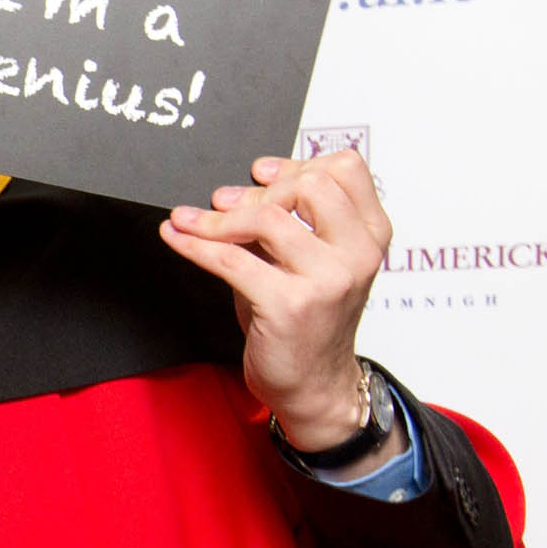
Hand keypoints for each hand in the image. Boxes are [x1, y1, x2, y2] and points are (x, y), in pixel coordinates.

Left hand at [159, 150, 400, 465]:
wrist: (314, 384)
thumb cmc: (307, 321)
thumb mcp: (307, 263)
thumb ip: (288, 225)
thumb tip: (238, 190)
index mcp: (370, 235)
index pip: (345, 169)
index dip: (298, 163)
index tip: (261, 173)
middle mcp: (357, 254)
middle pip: (311, 185)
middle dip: (260, 191)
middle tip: (225, 204)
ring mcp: (327, 280)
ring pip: (268, 220)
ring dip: (218, 218)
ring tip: (191, 221)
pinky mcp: (289, 305)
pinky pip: (232, 260)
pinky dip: (195, 244)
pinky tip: (176, 236)